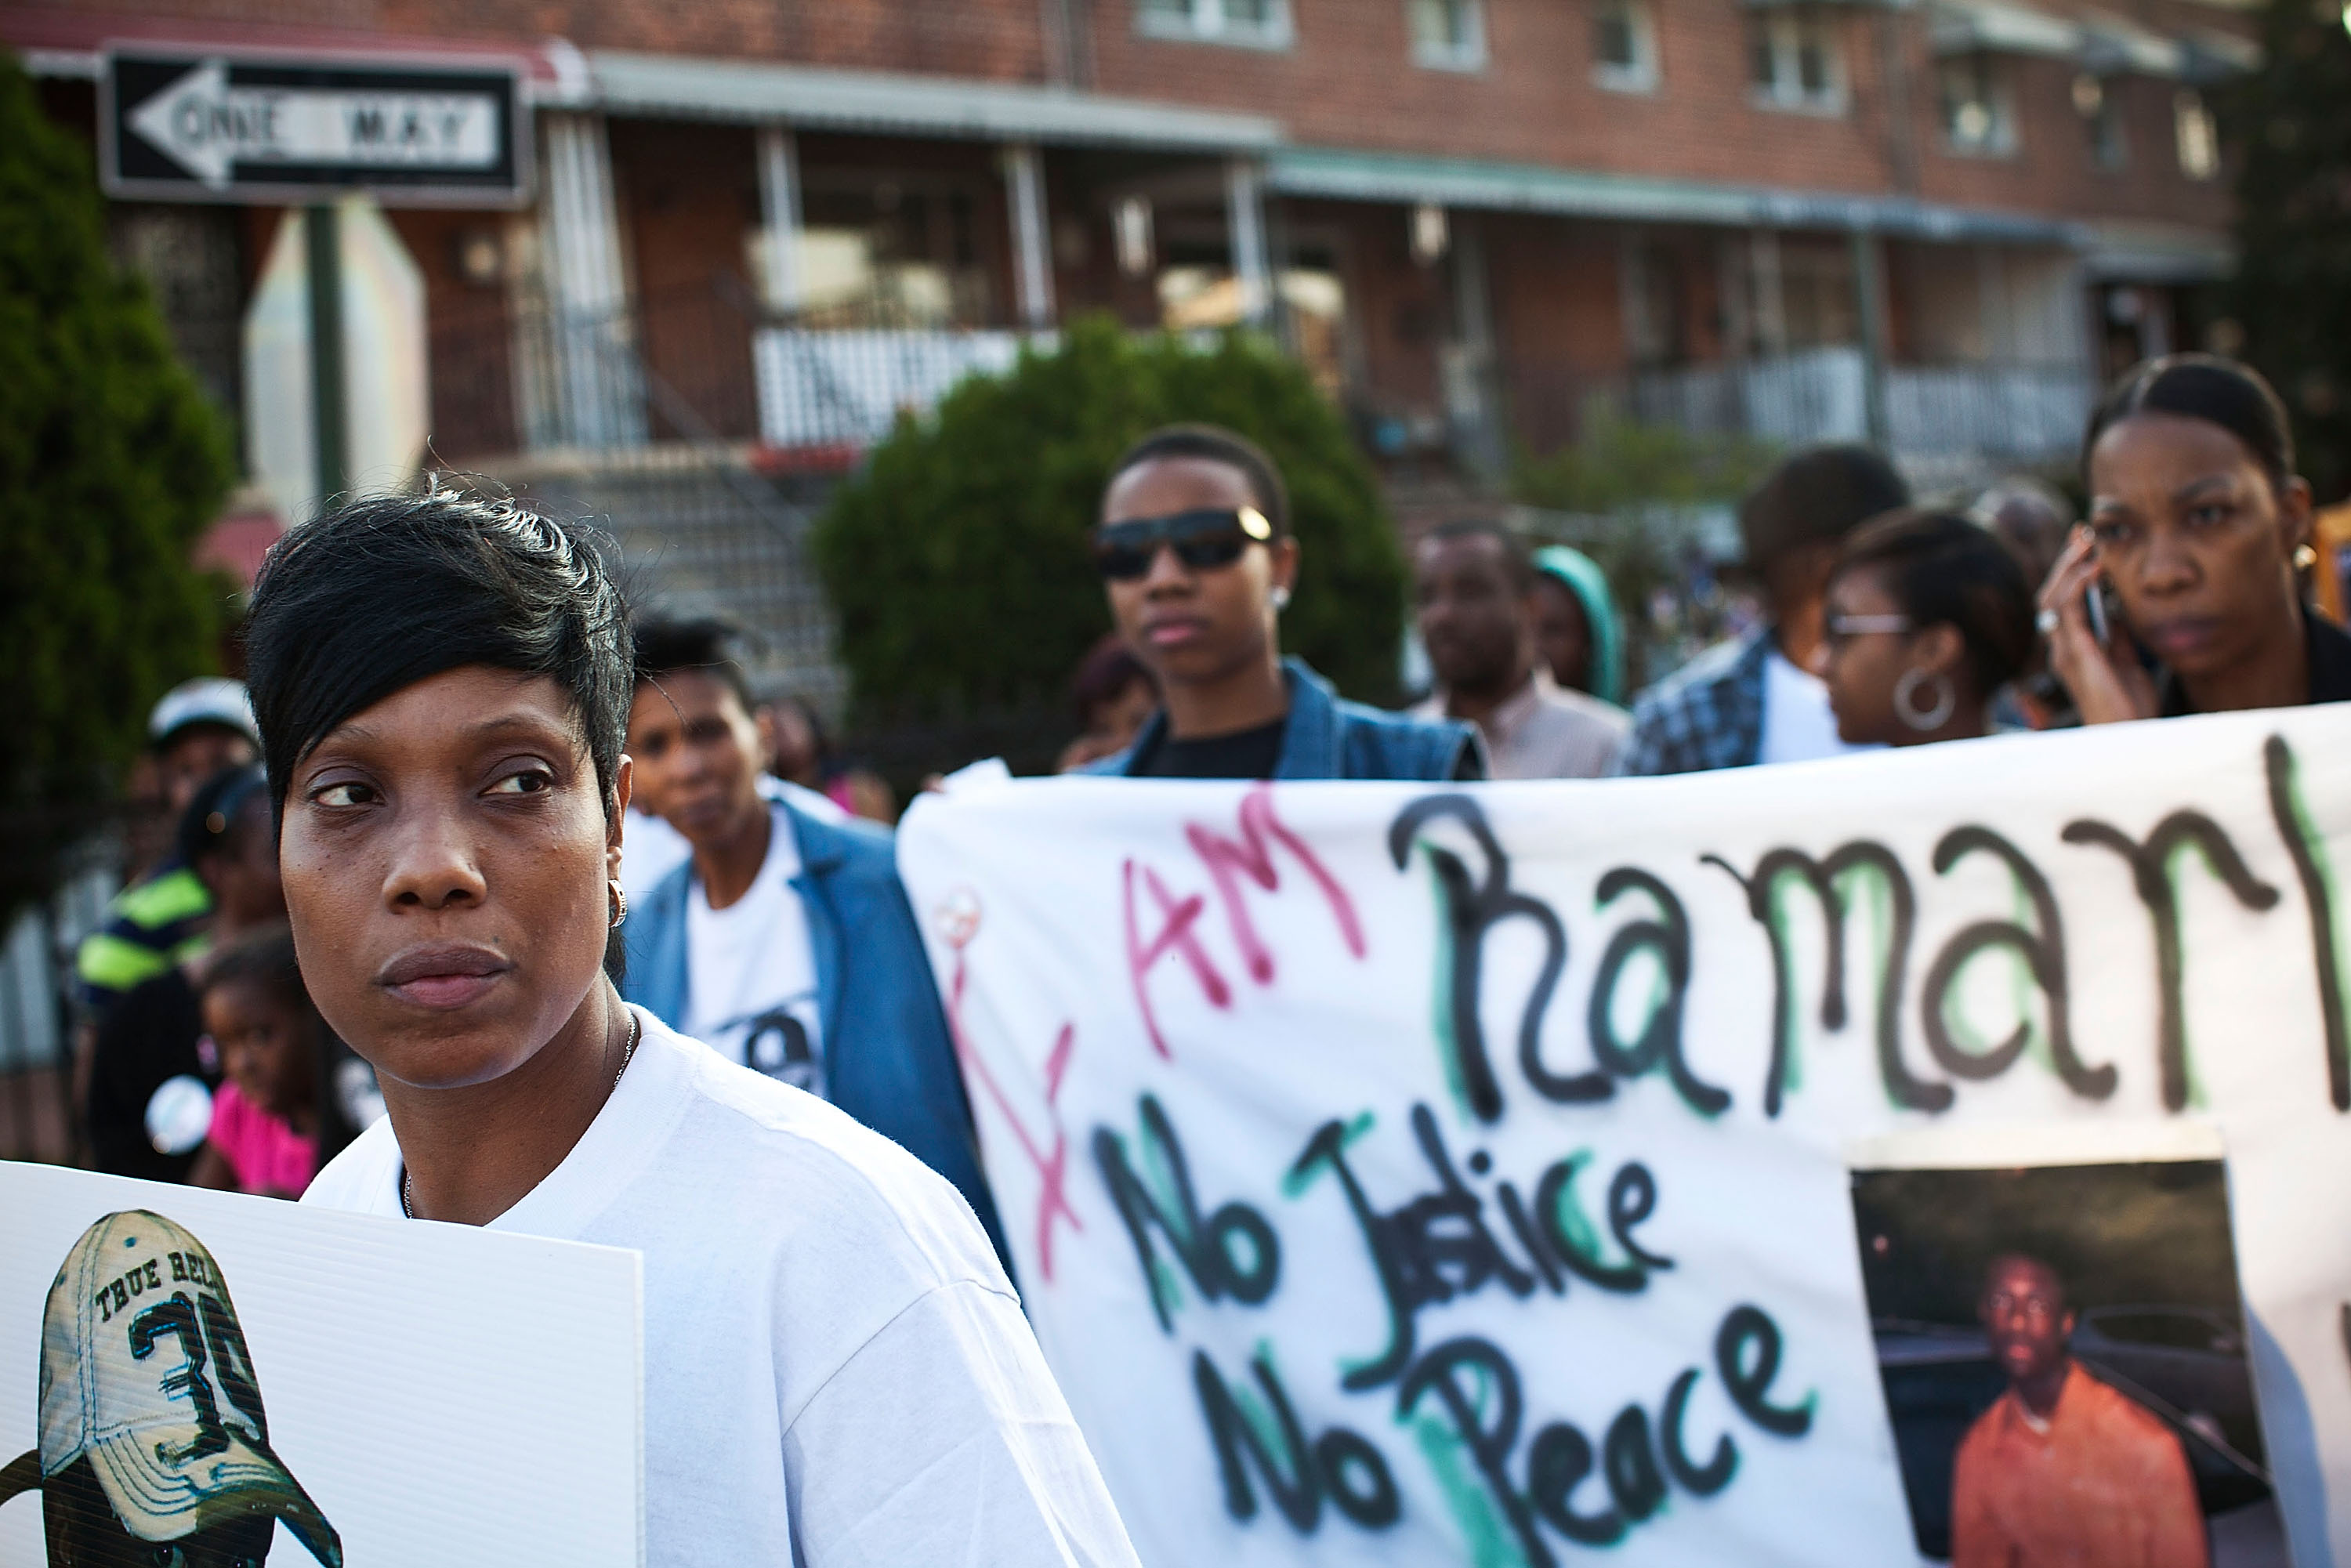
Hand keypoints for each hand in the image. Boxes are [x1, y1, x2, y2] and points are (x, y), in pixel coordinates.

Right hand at [2038, 527, 2157, 724]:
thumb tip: (2116, 608)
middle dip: (2066, 560)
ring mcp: (2063, 651)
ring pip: (2053, 598)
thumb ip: (2117, 636)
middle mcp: (2060, 648)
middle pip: (2052, 594)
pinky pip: (2067, 613)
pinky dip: (2077, 586)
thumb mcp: (2127, 661)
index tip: (2087, 543)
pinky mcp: (2074, 655)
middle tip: (2083, 532)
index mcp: (2072, 648)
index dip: (2071, 570)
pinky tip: (2092, 569)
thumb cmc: (2129, 707)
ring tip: (2087, 543)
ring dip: (2069, 567)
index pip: (2062, 600)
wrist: (2131, 736)